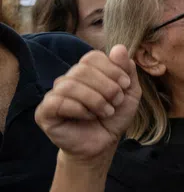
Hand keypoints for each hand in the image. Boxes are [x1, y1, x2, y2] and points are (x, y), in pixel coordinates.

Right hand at [34, 45, 140, 161]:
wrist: (103, 144)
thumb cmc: (114, 117)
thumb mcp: (130, 92)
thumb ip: (126, 70)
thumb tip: (119, 47)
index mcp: (87, 72)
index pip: (93, 57)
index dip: (112, 69)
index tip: (125, 86)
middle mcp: (68, 80)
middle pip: (82, 70)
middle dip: (106, 87)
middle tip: (116, 102)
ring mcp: (54, 95)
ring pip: (70, 84)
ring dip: (95, 100)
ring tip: (106, 112)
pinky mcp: (44, 112)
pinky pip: (57, 101)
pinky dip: (79, 109)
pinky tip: (88, 117)